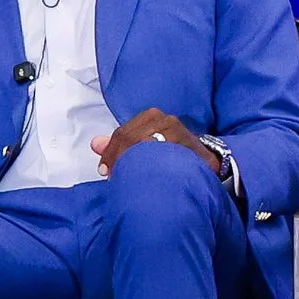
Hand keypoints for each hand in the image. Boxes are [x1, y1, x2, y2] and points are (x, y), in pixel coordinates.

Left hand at [90, 108, 220, 176]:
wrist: (203, 160)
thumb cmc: (169, 150)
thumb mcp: (141, 144)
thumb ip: (118, 145)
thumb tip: (95, 144)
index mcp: (152, 117)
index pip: (123, 134)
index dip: (111, 153)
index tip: (105, 170)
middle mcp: (166, 121)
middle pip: (133, 141)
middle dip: (121, 161)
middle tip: (115, 178)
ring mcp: (181, 134)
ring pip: (149, 151)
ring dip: (137, 167)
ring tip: (131, 181)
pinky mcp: (195, 150)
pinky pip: (171, 160)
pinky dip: (158, 170)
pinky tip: (152, 179)